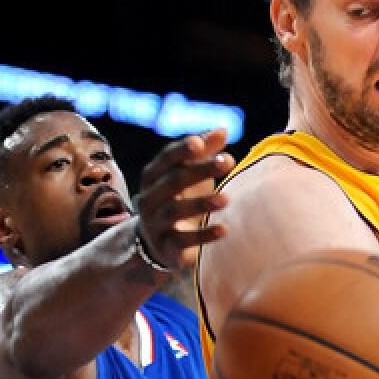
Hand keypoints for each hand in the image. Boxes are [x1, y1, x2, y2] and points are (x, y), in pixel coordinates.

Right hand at [134, 129, 234, 270]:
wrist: (159, 243)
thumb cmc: (180, 199)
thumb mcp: (190, 175)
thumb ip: (205, 152)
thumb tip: (222, 130)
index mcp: (154, 177)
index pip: (166, 159)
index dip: (181, 150)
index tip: (200, 143)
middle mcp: (150, 198)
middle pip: (173, 181)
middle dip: (200, 170)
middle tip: (228, 162)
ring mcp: (155, 224)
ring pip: (175, 211)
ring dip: (201, 203)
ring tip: (226, 199)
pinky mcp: (167, 248)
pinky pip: (183, 241)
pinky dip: (203, 235)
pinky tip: (224, 230)